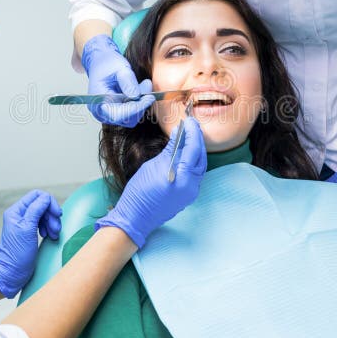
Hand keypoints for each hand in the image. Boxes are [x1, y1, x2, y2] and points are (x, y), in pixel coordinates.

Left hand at [0, 190, 62, 297]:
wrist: (12, 274)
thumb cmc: (17, 254)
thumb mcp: (28, 229)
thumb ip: (36, 210)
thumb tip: (46, 197)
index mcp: (16, 211)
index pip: (36, 196)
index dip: (49, 203)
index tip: (57, 215)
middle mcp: (19, 215)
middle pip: (42, 205)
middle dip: (52, 215)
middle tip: (55, 228)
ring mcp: (25, 224)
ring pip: (44, 214)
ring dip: (52, 222)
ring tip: (54, 234)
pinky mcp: (30, 232)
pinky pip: (43, 223)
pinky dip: (49, 228)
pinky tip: (49, 236)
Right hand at [81, 34, 154, 126]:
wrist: (101, 62)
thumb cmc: (107, 63)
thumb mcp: (119, 67)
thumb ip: (128, 82)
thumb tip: (137, 96)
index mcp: (97, 100)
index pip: (117, 114)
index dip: (135, 109)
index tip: (149, 98)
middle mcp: (100, 111)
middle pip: (125, 119)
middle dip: (140, 106)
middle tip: (148, 88)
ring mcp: (107, 114)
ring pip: (130, 118)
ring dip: (140, 105)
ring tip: (144, 86)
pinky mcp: (114, 112)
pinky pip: (130, 114)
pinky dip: (138, 104)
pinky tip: (140, 91)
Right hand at [96, 117, 206, 247]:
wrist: (135, 217)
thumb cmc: (139, 192)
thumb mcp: (153, 166)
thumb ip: (171, 150)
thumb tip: (179, 132)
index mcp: (182, 178)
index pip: (193, 149)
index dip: (192, 132)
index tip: (189, 120)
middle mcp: (191, 186)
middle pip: (201, 157)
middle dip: (197, 139)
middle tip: (191, 125)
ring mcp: (191, 192)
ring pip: (200, 166)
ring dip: (196, 150)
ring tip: (189, 135)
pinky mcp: (188, 195)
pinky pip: (195, 174)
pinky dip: (192, 161)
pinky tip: (186, 151)